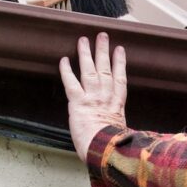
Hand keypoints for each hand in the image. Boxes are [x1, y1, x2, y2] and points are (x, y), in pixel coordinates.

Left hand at [59, 33, 127, 162]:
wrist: (105, 150)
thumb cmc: (113, 149)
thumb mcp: (121, 137)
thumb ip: (119, 129)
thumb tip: (121, 135)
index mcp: (117, 106)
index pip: (120, 79)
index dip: (120, 63)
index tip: (120, 50)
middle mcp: (105, 97)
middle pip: (105, 69)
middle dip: (103, 51)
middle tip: (102, 36)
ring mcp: (92, 98)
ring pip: (90, 71)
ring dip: (87, 54)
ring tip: (84, 39)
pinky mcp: (78, 102)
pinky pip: (71, 83)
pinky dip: (67, 71)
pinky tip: (64, 60)